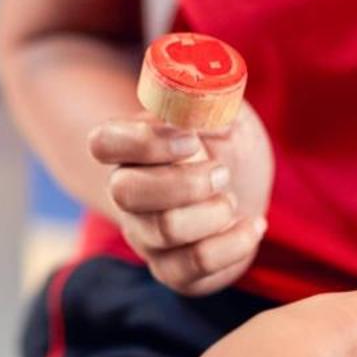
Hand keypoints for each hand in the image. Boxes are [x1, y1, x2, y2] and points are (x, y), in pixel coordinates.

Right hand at [89, 103, 274, 295]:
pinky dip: (233, 245)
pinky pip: (192, 267)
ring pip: (164, 230)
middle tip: (222, 173)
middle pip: (126, 192)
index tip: (192, 140)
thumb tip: (199, 86)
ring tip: (232, 200)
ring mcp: (146, 235)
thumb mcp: (228, 113)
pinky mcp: (172, 269)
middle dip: (185, 183)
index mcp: (132, 149)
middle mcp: (128, 194)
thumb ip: (211, 98)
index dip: (143, 141)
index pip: (103, 142)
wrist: (247, 194)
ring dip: (213, 213)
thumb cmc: (229, 146)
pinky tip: (253, 226)